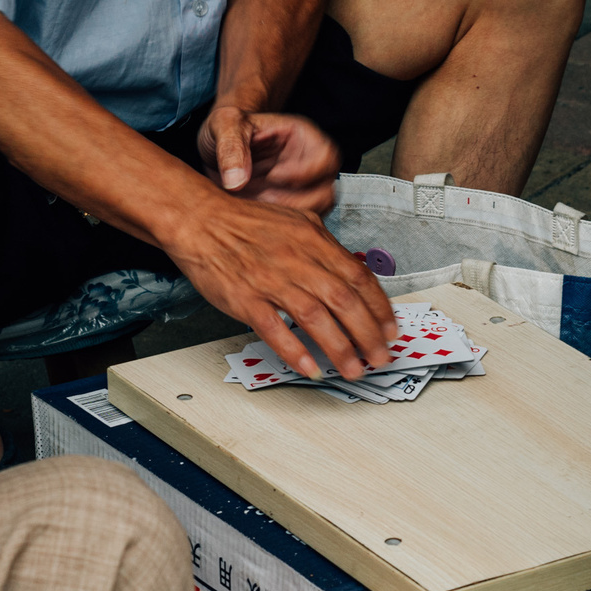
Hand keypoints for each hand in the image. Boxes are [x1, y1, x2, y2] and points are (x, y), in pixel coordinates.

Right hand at [167, 192, 394, 379]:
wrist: (200, 221)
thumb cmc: (245, 222)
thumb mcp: (297, 221)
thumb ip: (325, 247)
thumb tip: (352, 271)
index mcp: (314, 241)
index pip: (360, 278)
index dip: (380, 309)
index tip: (390, 330)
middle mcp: (298, 261)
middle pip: (345, 302)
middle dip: (368, 335)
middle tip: (379, 358)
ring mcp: (271, 282)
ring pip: (316, 319)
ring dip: (340, 349)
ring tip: (353, 369)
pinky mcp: (246, 300)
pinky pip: (275, 330)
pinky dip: (295, 352)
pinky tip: (311, 368)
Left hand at [197, 106, 340, 212]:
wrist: (215, 144)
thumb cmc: (227, 128)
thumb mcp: (223, 125)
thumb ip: (230, 148)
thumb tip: (236, 182)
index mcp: (301, 136)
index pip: (326, 157)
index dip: (304, 172)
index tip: (273, 176)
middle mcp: (308, 161)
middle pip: (328, 190)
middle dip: (298, 201)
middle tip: (265, 199)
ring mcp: (302, 185)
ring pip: (317, 209)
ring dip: (291, 215)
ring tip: (259, 207)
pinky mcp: (290, 203)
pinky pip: (300, 220)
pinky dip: (282, 224)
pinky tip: (257, 214)